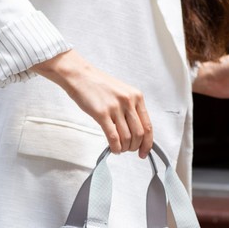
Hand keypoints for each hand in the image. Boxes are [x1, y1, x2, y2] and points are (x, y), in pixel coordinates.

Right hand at [31, 49, 152, 157]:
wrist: (80, 75)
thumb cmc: (99, 85)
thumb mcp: (122, 93)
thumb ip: (131, 110)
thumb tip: (136, 131)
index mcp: (136, 97)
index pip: (148, 126)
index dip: (147, 143)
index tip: (144, 152)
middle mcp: (128, 101)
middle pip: (138, 134)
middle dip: (135, 147)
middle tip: (129, 151)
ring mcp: (115, 107)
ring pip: (126, 138)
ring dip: (124, 148)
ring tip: (120, 149)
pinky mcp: (102, 113)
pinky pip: (113, 137)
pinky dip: (115, 147)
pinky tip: (113, 149)